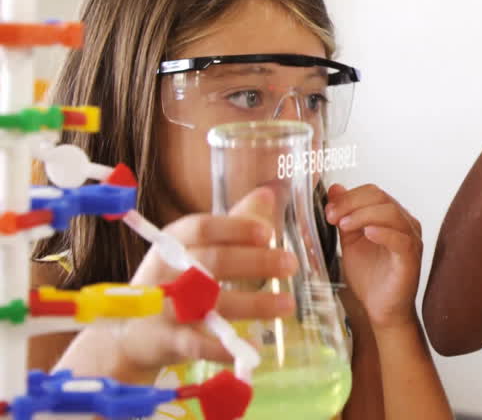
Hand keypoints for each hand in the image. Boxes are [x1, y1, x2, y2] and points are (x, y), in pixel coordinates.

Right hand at [115, 188, 296, 374]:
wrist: (129, 333)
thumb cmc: (172, 282)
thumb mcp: (196, 249)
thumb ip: (233, 225)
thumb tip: (267, 194)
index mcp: (173, 243)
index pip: (203, 228)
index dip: (235, 228)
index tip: (268, 232)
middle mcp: (166, 270)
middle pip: (213, 261)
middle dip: (256, 262)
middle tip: (291, 264)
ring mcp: (163, 307)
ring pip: (211, 303)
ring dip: (253, 304)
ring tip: (288, 304)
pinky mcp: (164, 340)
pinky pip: (197, 344)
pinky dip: (223, 346)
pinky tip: (252, 347)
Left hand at [325, 183, 423, 329]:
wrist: (381, 309)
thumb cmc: (370, 277)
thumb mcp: (350, 241)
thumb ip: (345, 216)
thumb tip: (335, 189)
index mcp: (391, 216)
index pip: (373, 192)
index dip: (349, 197)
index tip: (329, 210)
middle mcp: (404, 223)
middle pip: (381, 198)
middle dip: (352, 203)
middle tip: (332, 216)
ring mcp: (410, 239)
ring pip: (391, 213)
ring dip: (363, 215)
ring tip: (344, 225)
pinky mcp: (411, 257)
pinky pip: (400, 239)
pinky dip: (383, 233)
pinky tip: (368, 234)